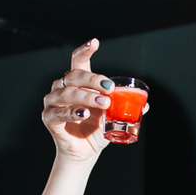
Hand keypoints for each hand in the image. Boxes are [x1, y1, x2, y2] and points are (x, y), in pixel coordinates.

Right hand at [40, 39, 114, 163]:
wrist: (85, 152)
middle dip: (93, 79)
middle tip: (109, 87)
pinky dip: (72, 112)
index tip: (95, 42)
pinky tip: (84, 114)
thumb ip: (125, 108)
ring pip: (67, 93)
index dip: (85, 50)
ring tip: (103, 103)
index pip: (78, 61)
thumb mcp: (114, 116)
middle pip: (74, 76)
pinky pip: (59, 112)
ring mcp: (53, 102)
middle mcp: (62, 88)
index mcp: (77, 83)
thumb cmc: (96, 130)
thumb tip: (146, 105)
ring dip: (86, 97)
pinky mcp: (49, 118)